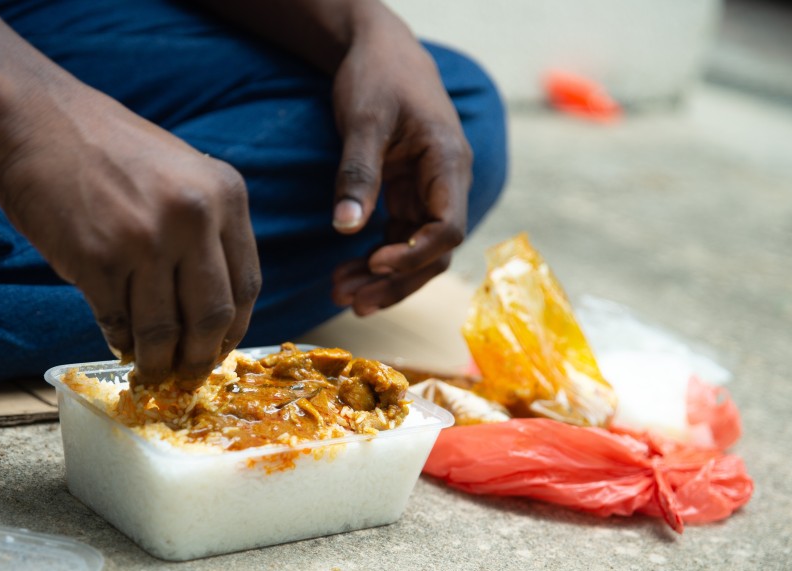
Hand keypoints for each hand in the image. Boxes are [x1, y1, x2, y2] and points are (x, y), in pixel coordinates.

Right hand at [0, 87, 260, 385]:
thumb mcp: (183, 173)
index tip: (221, 349)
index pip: (246, 285)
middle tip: (189, 374)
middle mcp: (193, 218)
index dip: (235, 329)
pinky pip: (117, 321)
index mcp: (225, 194)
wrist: (37, 118)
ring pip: (164, 330)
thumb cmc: (108, 150)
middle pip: (212, 316)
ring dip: (157, 361)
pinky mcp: (98, 260)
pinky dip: (119, 340)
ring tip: (151, 369)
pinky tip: (118, 341)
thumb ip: (205, 230)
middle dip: (200, 357)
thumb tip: (210, 310)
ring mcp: (146, 240)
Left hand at [328, 16, 472, 314]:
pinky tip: (346, 274)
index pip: (448, 227)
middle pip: (433, 251)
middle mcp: (447, 184)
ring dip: (382, 277)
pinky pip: (399, 240)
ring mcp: (428, 193)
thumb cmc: (377, 76)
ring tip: (341, 295)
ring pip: (415, 251)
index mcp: (449, 163)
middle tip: (351, 300)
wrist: (380, 50)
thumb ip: (358, 174)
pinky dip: (375, 260)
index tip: (375, 263)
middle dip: (395, 280)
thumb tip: (346, 230)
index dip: (414, 254)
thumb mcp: (364, 120)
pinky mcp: (408, 198)